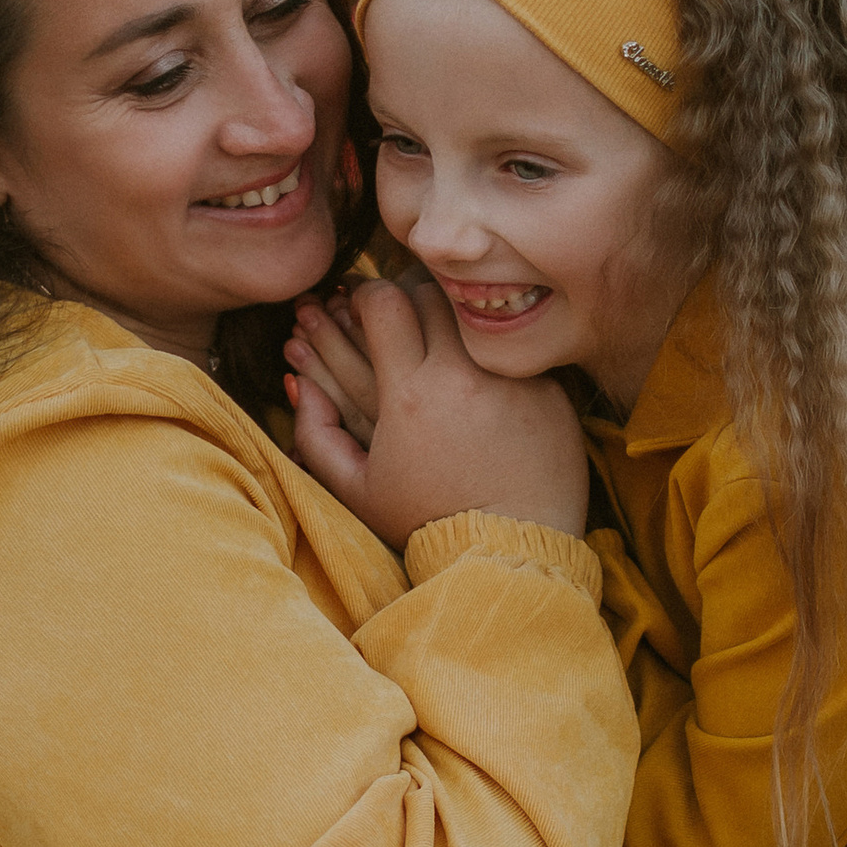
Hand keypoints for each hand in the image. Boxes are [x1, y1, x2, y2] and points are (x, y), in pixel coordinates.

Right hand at [288, 277, 589, 549]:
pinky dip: (499, 356)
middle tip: (406, 319)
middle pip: (432, 294)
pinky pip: (519, 351)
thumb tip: (295, 384)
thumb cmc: (427, 522)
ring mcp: (512, 379)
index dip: (368, 296)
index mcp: (409, 393)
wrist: (509, 552)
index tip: (366, 309)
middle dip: (412, 298)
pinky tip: (490, 380)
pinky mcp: (552, 390)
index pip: (383, 301)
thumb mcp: (358, 490)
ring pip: (478, 314)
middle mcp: (462, 376)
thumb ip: (316, 434)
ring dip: (456, 319)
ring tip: (445, 343)